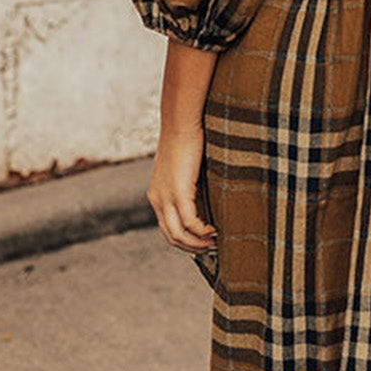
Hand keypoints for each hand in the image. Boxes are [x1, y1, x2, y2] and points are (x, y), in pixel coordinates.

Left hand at [147, 121, 217, 253]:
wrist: (181, 123)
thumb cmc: (187, 141)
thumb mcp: (185, 169)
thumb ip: (189, 186)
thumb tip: (206, 199)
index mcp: (157, 194)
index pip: (166, 228)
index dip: (184, 240)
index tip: (202, 241)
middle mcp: (157, 198)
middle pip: (171, 236)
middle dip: (191, 247)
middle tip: (210, 247)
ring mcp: (166, 197)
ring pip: (178, 234)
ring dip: (197, 243)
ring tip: (214, 242)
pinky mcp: (179, 192)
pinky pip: (190, 222)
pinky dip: (202, 230)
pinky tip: (213, 229)